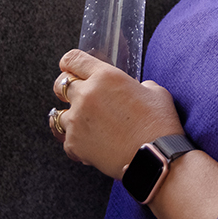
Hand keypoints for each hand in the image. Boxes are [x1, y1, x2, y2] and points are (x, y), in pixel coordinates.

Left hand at [52, 49, 183, 178]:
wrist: (155, 158)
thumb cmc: (159, 125)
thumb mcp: (155, 92)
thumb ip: (138, 86)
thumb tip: (136, 90)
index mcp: (105, 76)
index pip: (72, 60)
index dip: (69, 64)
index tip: (69, 68)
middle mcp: (86, 95)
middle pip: (59, 85)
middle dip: (66, 90)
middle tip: (79, 98)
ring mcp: (77, 120)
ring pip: (58, 115)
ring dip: (71, 119)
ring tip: (87, 127)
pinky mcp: (74, 144)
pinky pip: (66, 140)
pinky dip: (77, 142)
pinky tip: (93, 145)